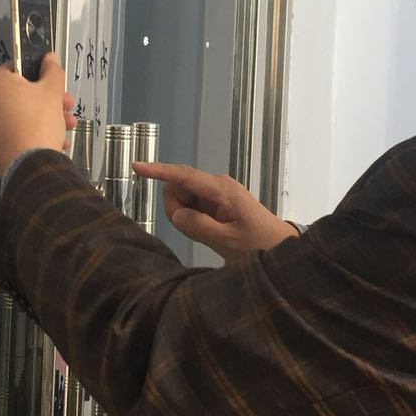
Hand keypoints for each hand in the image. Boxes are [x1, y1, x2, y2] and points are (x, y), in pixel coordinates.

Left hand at [0, 53, 76, 175]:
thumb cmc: (37, 125)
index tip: (51, 78)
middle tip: (63, 104)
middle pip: (21, 93)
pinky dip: (33, 130)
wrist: (30, 165)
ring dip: (45, 116)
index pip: (16, 67)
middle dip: (48, 98)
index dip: (38, 72)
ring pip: (21, 113)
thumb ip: (52, 70)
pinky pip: (16, 130)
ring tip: (65, 124)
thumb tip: (49, 59)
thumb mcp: (52, 91)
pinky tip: (53, 138)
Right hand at [133, 161, 296, 260]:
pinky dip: (190, 220)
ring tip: (207, 234)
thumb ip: (199, 226)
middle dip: (175, 208)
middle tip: (196, 231)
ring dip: (183, 217)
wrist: (278, 248)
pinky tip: (207, 232)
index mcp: (221, 190)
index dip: (159, 171)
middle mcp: (216, 186)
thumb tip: (176, 214)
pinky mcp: (214, 204)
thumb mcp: (228, 240)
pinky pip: (190, 207)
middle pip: (177, 187)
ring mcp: (214, 194)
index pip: (184, 176)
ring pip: (181, 199)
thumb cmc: (260, 244)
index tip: (137, 167)